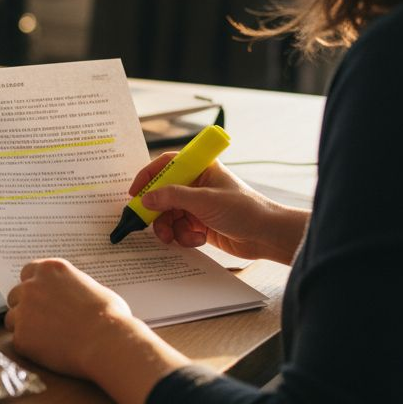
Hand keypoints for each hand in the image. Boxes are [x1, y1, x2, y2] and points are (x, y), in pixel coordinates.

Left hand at [4, 258, 134, 378]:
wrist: (107, 342)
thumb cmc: (109, 316)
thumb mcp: (91, 287)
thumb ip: (71, 287)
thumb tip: (69, 294)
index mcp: (50, 270)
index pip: (28, 272)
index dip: (34, 287)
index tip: (41, 298)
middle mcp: (32, 286)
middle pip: (16, 295)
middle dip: (26, 307)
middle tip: (43, 322)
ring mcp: (24, 311)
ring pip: (12, 318)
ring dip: (24, 327)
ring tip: (46, 339)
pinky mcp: (21, 337)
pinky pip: (18, 341)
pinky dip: (30, 347)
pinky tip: (49, 351)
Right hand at [132, 154, 308, 262]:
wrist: (267, 236)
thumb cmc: (245, 210)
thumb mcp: (205, 200)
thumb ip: (173, 197)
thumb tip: (146, 199)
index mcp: (201, 168)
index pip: (166, 164)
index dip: (148, 176)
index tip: (135, 193)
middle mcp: (197, 184)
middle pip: (163, 194)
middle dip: (158, 211)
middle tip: (149, 224)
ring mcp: (198, 205)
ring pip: (169, 215)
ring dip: (171, 228)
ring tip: (178, 237)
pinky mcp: (201, 224)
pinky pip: (180, 229)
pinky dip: (184, 236)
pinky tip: (198, 238)